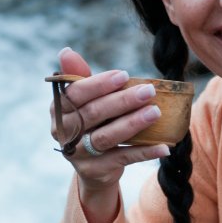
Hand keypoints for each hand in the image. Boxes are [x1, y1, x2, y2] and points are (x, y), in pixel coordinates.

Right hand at [51, 48, 170, 222]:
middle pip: (93, 114)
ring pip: (107, 136)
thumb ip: (79, 78)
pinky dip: (144, 152)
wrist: (94, 167)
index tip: (124, 75)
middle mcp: (64, 133)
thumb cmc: (91, 123)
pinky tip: (163, 146)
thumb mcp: (84, 101)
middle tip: (148, 90)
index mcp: (58, 111)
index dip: (99, 84)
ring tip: (155, 112)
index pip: (75, 94)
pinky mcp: (97, 170)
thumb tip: (66, 52)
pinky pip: (124, 158)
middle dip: (122, 101)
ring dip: (133, 123)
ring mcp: (79, 154)